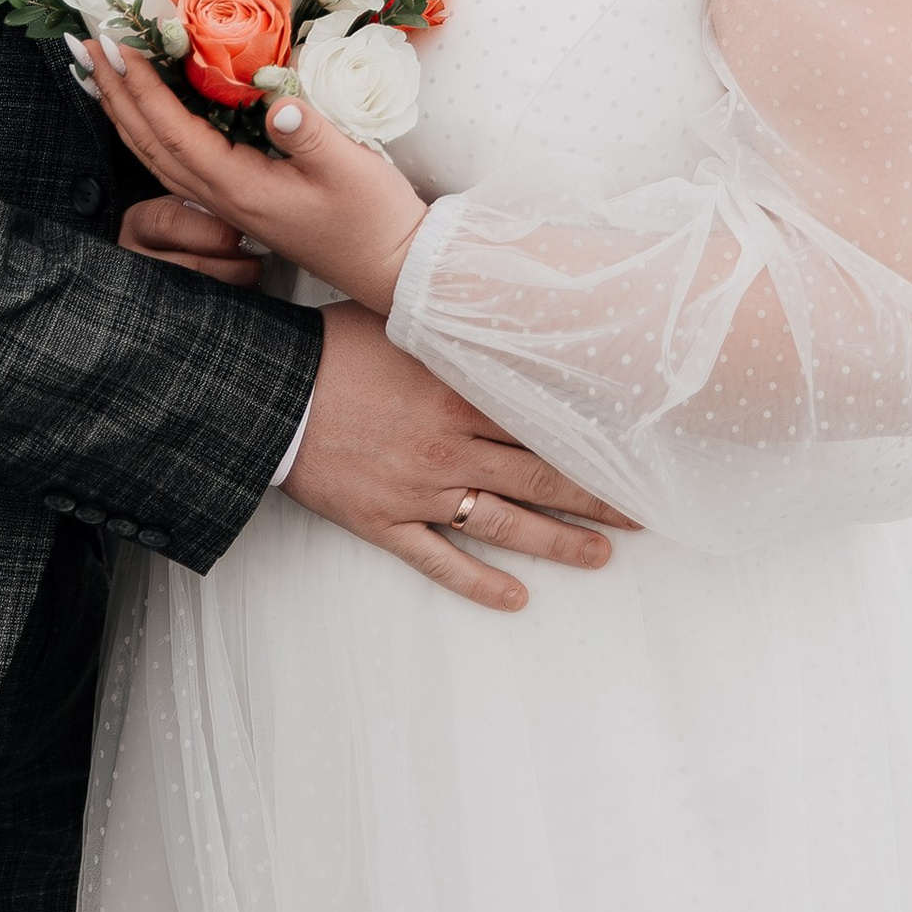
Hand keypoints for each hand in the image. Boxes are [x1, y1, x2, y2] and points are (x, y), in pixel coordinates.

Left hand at [91, 37, 426, 313]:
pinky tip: (151, 112)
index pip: (172, 130)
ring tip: (102, 72)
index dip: (139, 85)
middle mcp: (221, 199)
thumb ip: (308, 132)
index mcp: (239, 188)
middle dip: (114, 92)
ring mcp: (228, 204)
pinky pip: (179, 161)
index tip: (114, 41)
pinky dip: (153, 131)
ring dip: (125, 111)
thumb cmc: (374, 218)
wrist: (393, 268)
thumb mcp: (350, 167)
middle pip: (149, 143)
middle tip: (85, 44)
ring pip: (157, 155)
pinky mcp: (241, 201)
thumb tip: (274, 98)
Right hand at [289, 304, 635, 612]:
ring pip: (505, 525)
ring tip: (600, 556)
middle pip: (538, 477)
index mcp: (457, 396)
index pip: (541, 423)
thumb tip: (500, 311)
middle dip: (594, 498)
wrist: (271, 393)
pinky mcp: (386, 523)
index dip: (590, 441)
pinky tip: (516, 599)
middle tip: (640, 513)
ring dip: (557, 543)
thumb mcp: (402, 322)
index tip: (632, 452)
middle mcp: (449, 449)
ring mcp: (420, 492)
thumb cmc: (333, 347)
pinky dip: (480, 583)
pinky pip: (441, 561)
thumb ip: (453, 329)